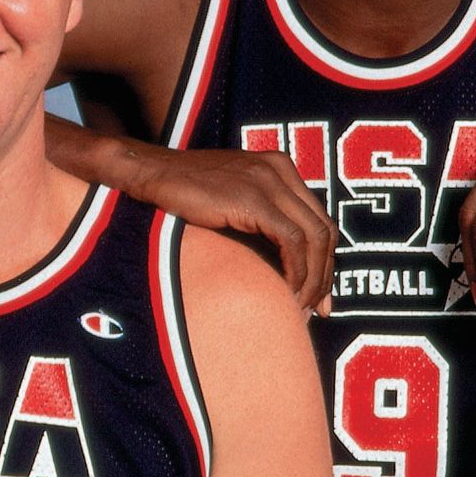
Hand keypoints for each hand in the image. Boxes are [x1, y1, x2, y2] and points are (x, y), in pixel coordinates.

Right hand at [129, 146, 336, 316]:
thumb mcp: (233, 200)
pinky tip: (287, 291)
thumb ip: (260, 218)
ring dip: (313, 277)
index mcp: (280, 168)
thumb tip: (282, 262)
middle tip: (318, 309)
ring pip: (314, 236)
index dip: (325, 260)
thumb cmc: (183, 194)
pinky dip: (296, 270)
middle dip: (325, 274)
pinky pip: (291, 239)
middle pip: (324, 229)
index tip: (319, 296)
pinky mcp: (253, 198)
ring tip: (300, 306)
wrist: (150, 174)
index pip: (319, 219)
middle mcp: (280, 170)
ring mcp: (268, 181)